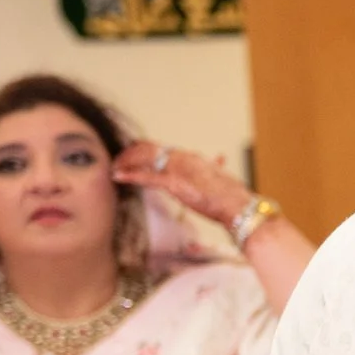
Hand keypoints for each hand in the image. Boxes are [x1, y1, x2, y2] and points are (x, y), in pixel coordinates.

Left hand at [114, 140, 253, 226]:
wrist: (238, 206)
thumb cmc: (233, 197)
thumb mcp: (222, 178)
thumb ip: (215, 167)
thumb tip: (218, 160)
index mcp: (194, 158)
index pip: (164, 148)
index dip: (145, 149)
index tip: (134, 155)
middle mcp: (184, 159)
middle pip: (150, 148)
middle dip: (131, 153)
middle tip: (119, 161)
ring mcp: (179, 170)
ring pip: (144, 158)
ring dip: (126, 162)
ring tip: (115, 168)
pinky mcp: (174, 184)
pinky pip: (146, 177)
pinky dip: (130, 175)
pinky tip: (118, 176)